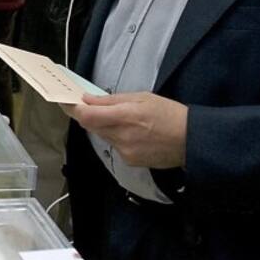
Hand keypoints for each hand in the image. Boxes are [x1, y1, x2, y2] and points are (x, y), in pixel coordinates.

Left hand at [63, 92, 187, 168]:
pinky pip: (115, 146)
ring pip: (103, 136)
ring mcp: (125, 151)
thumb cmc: (170, 114)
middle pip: (92, 126)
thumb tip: (88, 99)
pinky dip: (117, 137)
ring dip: (104, 126)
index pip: (87, 116)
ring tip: (121, 118)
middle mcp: (122, 136)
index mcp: (125, 116)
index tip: (67, 102)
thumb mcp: (142, 97)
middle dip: (89, 115)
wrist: (191, 140)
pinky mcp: (130, 161)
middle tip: (91, 105)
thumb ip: (112, 100)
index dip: (73, 109)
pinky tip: (133, 132)